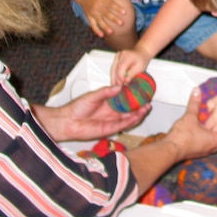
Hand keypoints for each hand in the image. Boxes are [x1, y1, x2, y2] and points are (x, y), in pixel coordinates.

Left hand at [32, 85, 150, 141]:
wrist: (68, 121)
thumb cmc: (77, 108)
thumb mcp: (93, 96)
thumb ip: (106, 92)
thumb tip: (118, 86)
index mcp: (108, 102)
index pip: (124, 99)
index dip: (133, 96)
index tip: (141, 92)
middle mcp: (111, 112)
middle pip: (129, 109)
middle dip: (139, 106)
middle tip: (148, 101)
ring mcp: (111, 121)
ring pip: (128, 118)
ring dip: (138, 114)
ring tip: (147, 108)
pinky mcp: (109, 130)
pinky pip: (123, 126)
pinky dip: (131, 121)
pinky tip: (138, 116)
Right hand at [79, 0, 128, 37]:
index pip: (110, 4)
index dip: (117, 8)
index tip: (124, 12)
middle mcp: (97, 6)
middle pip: (106, 14)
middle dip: (114, 19)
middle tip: (121, 23)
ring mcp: (92, 13)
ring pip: (99, 21)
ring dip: (105, 27)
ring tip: (111, 32)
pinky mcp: (89, 17)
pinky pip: (92, 24)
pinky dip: (96, 30)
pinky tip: (101, 35)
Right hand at [110, 46, 152, 84]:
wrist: (141, 53)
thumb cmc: (142, 60)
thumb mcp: (140, 68)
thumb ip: (132, 74)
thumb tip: (125, 81)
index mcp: (127, 56)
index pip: (120, 68)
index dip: (119, 78)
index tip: (121, 86)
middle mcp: (120, 55)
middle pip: (114, 69)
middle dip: (115, 80)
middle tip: (116, 90)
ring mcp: (116, 57)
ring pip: (112, 69)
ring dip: (113, 79)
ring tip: (115, 88)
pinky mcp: (115, 60)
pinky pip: (113, 69)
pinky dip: (114, 76)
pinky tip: (115, 83)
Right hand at [164, 88, 216, 160]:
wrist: (170, 150)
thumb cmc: (183, 136)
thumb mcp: (190, 117)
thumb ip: (194, 104)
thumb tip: (197, 91)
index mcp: (214, 140)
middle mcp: (211, 148)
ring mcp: (203, 152)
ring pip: (214, 145)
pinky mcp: (195, 153)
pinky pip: (206, 146)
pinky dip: (208, 139)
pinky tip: (203, 134)